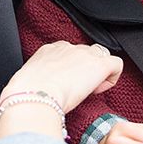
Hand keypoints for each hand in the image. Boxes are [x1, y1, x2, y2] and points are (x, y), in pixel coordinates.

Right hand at [3, 42, 122, 112]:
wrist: (33, 96)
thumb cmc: (26, 95)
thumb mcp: (28, 83)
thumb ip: (39, 81)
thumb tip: (41, 91)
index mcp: (49, 50)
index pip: (68, 54)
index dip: (70, 71)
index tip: (65, 85)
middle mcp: (67, 48)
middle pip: (85, 54)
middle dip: (84, 71)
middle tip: (76, 90)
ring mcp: (83, 54)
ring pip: (101, 57)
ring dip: (97, 74)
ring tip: (87, 91)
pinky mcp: (99, 64)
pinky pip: (116, 65)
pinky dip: (111, 79)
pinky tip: (97, 91)